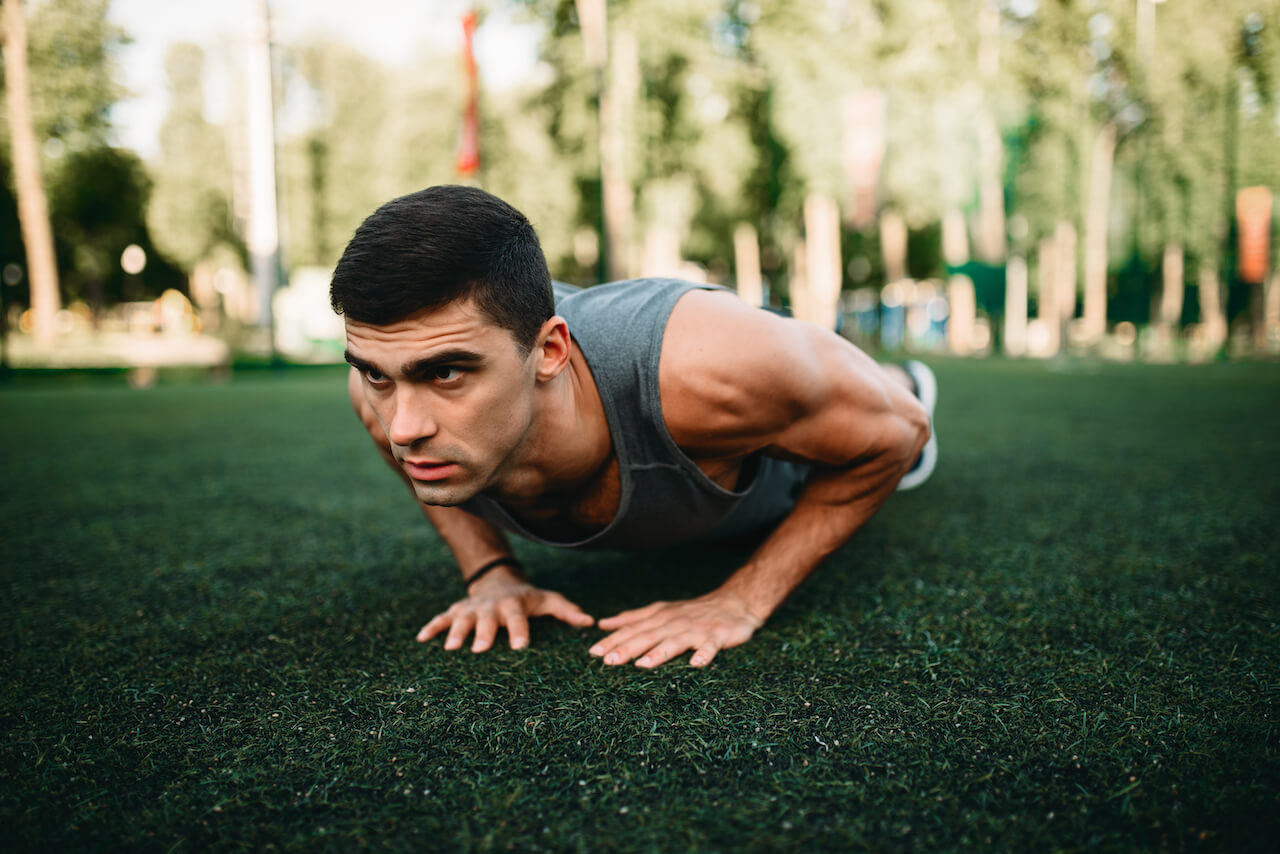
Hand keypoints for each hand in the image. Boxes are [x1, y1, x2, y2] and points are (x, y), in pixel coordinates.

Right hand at [417, 575, 594, 652]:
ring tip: (451, 648)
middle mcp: (491, 606)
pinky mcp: (456, 611)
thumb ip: (567, 611)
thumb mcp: (547, 600)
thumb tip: (590, 623)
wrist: (499, 580)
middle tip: (482, 649)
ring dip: (456, 631)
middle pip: (487, 619)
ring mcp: (472, 608)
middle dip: (484, 633)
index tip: (521, 646)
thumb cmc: (527, 598)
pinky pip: (441, 618)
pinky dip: (431, 627)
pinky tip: (421, 639)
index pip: (518, 617)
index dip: (519, 630)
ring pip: (462, 618)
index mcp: (514, 604)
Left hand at [590, 590, 762, 668]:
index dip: (613, 640)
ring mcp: (695, 630)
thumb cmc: (692, 612)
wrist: (733, 603)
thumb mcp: (660, 611)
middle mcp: (674, 623)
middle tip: (610, 661)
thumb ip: (632, 619)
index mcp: (659, 618)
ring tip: (643, 664)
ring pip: (675, 641)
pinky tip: (697, 663)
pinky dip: (704, 654)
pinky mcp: (716, 636)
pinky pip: (710, 646)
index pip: (632, 629)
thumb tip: (602, 623)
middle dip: (628, 648)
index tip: (594, 653)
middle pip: (648, 636)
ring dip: (659, 652)